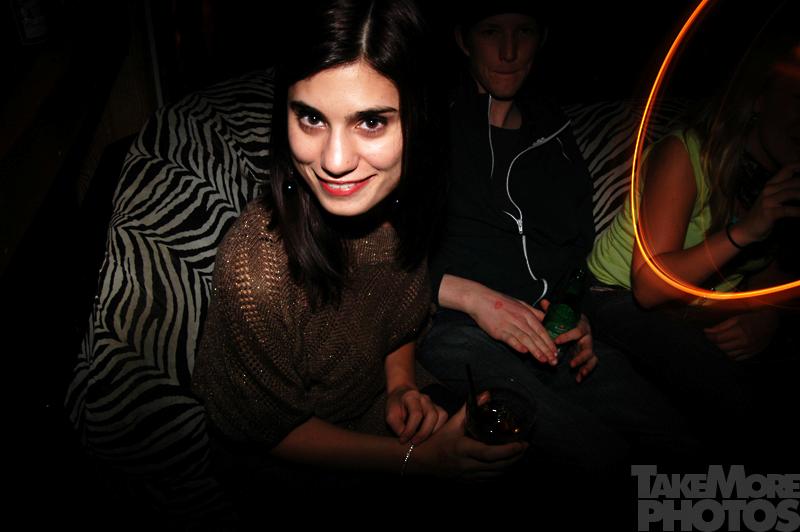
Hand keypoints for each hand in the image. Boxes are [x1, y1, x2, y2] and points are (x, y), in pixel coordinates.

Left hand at [386, 386, 447, 444]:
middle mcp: (425, 398)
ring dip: (434, 431)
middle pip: (432, 415)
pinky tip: (429, 437)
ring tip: (424, 441)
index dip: (410, 429)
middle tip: (414, 443)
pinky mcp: (438, 409)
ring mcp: (433, 403)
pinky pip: (443, 418)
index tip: (403, 440)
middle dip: (424, 432)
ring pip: (442, 416)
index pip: (416, 414)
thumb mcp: (390, 415)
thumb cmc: (395, 407)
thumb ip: (397, 427)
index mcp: (412, 397)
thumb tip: (406, 440)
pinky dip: (438, 429)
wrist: (402, 396)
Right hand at [409, 400, 527, 480]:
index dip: (508, 451)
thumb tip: (486, 394)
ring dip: (510, 465)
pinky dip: (500, 472)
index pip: (490, 453)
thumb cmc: (437, 440)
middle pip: (498, 466)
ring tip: (518, 454)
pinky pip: (489, 480)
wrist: (421, 461)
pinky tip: (505, 464)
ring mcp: (468, 477)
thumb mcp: (452, 423)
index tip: (521, 444)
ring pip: (496, 475)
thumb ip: (469, 409)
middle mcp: (467, 466)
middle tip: (525, 446)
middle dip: (515, 457)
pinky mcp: (468, 483)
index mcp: (464, 449)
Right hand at [466, 285, 556, 364]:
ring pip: (526, 339)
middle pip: (536, 337)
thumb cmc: (500, 302)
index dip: (549, 342)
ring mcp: (509, 325)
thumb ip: (534, 312)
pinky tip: (524, 352)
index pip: (541, 330)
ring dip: (536, 350)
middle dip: (546, 350)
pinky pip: (510, 339)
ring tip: (543, 360)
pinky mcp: (499, 330)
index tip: (555, 352)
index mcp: (526, 313)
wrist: (481, 299)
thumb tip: (545, 319)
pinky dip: (517, 345)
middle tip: (553, 361)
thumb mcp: (521, 303)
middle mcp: (520, 320)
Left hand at [540, 301, 597, 382]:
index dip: (568, 336)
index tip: (556, 341)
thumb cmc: (568, 320)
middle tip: (570, 364)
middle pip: (588, 347)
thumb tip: (543, 301)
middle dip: (580, 356)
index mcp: (581, 326)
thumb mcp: (561, 315)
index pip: (577, 331)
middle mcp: (587, 336)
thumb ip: (553, 310)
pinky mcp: (588, 354)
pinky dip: (585, 370)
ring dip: (584, 365)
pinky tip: (578, 378)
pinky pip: (591, 363)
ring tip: (577, 372)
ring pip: (591, 356)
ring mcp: (588, 346)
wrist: (578, 322)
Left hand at [704, 309, 779, 359]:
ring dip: (720, 352)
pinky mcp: (750, 354)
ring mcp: (747, 350)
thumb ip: (721, 326)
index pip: (718, 338)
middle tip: (708, 341)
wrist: (769, 324)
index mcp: (739, 331)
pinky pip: (736, 358)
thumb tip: (706, 331)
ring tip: (715, 346)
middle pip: (721, 348)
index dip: (709, 338)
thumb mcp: (735, 319)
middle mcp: (743, 342)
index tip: (704, 335)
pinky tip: (725, 351)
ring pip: (728, 355)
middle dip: (713, 345)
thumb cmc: (751, 319)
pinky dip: (728, 356)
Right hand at [735, 162, 799, 243]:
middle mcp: (769, 189)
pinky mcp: (768, 213)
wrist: (747, 229)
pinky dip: (799, 211)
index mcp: (771, 183)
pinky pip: (788, 210)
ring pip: (792, 193)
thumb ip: (787, 189)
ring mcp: (767, 200)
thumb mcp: (774, 198)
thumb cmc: (765, 213)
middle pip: (794, 181)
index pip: (788, 168)